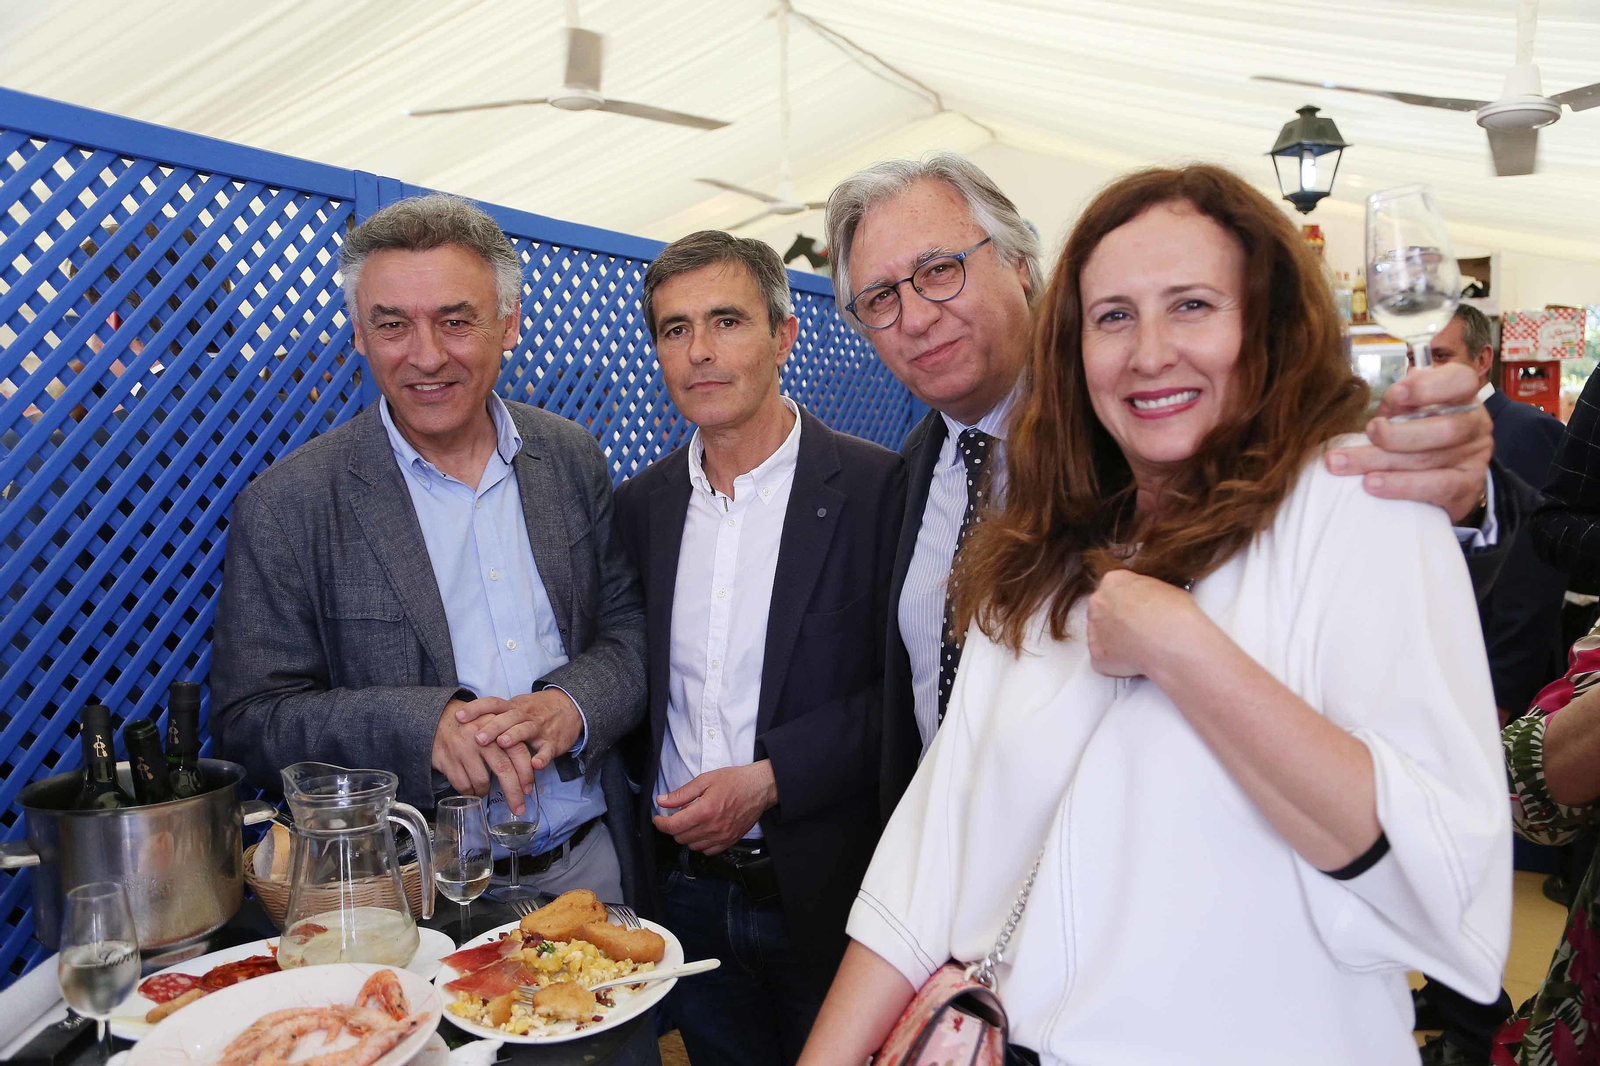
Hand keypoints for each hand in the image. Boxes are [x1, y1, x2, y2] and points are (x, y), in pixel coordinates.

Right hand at [431, 698, 536, 811]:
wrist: (438, 718)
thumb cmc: (473, 726)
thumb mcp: (494, 724)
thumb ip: (511, 740)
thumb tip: (531, 769)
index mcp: (497, 727)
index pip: (518, 751)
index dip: (526, 772)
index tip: (528, 789)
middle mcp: (481, 737)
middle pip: (503, 769)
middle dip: (513, 793)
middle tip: (518, 808)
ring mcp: (463, 749)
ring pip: (481, 781)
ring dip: (486, 792)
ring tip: (485, 790)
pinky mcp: (447, 761)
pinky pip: (463, 786)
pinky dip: (469, 792)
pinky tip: (471, 789)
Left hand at [454, 689, 584, 772]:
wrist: (570, 707)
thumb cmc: (535, 710)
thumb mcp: (515, 708)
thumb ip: (495, 716)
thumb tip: (463, 724)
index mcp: (513, 707)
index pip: (492, 704)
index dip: (476, 709)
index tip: (459, 716)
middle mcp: (525, 715)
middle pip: (508, 717)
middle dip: (492, 727)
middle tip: (477, 738)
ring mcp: (540, 727)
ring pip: (526, 729)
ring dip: (514, 736)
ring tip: (502, 743)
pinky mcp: (553, 742)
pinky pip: (548, 749)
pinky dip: (542, 757)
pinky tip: (535, 765)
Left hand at [652, 762, 778, 855]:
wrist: (760, 788)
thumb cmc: (735, 781)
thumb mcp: (705, 780)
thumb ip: (682, 793)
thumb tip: (663, 801)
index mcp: (705, 811)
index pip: (673, 826)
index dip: (661, 823)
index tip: (658, 818)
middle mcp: (713, 828)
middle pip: (680, 838)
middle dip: (673, 827)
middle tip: (678, 814)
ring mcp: (722, 837)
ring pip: (692, 846)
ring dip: (686, 836)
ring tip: (692, 821)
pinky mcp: (730, 841)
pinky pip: (707, 851)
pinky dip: (700, 843)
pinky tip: (703, 830)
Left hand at [1085, 569, 1205, 679]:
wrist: (1172, 640)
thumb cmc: (1174, 613)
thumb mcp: (1165, 589)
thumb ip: (1147, 594)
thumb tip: (1151, 604)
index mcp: (1113, 581)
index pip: (1113, 590)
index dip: (1128, 604)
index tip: (1138, 613)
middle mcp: (1097, 602)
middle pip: (1102, 611)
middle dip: (1117, 622)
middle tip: (1138, 632)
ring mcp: (1093, 628)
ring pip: (1100, 636)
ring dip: (1115, 642)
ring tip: (1139, 648)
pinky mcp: (1096, 653)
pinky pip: (1104, 660)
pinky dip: (1117, 664)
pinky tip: (1135, 662)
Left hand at [1325, 363, 1492, 523]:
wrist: (1445, 473)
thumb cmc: (1418, 431)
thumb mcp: (1407, 410)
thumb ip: (1398, 405)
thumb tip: (1383, 412)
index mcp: (1462, 394)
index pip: (1460, 380)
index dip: (1428, 387)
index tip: (1396, 394)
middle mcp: (1475, 422)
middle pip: (1445, 427)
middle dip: (1397, 434)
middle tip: (1368, 433)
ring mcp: (1476, 456)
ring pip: (1431, 459)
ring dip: (1382, 462)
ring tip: (1345, 464)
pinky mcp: (1468, 486)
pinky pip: (1437, 487)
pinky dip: (1401, 486)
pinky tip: (1372, 484)